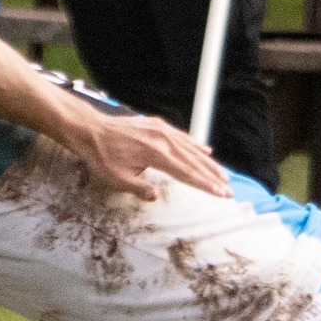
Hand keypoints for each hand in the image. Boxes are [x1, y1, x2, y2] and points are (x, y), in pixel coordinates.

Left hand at [69, 110, 227, 199]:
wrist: (91, 130)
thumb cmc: (102, 156)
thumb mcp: (116, 178)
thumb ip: (138, 189)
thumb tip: (155, 196)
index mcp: (156, 155)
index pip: (187, 174)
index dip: (206, 185)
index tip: (221, 194)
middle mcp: (163, 140)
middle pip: (194, 162)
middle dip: (213, 176)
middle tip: (229, 189)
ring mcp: (161, 131)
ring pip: (191, 148)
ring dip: (208, 162)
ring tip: (222, 175)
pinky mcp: (156, 125)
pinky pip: (182, 137)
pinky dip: (195, 145)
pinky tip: (205, 150)